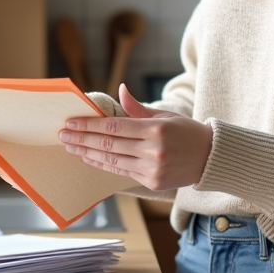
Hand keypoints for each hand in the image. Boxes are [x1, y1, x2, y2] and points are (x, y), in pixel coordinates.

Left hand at [59, 83, 212, 190]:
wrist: (210, 158)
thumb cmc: (187, 132)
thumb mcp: (165, 115)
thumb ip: (138, 108)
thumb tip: (120, 90)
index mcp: (156, 129)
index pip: (114, 127)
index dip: (89, 125)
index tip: (71, 123)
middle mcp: (153, 150)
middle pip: (108, 144)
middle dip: (82, 139)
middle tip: (63, 135)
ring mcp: (152, 169)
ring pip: (112, 160)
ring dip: (88, 154)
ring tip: (71, 148)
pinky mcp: (152, 182)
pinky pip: (121, 172)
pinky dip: (103, 164)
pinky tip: (90, 158)